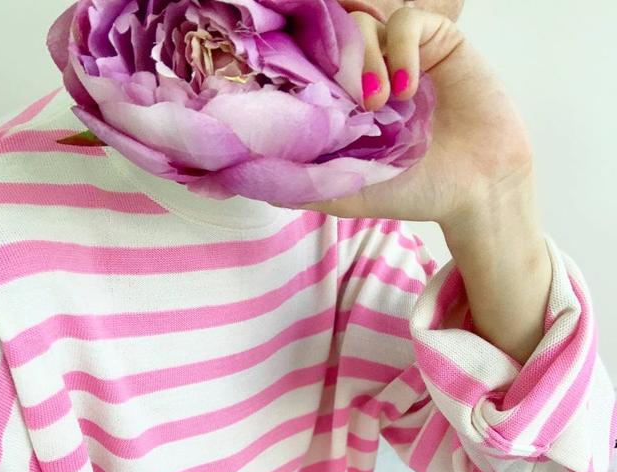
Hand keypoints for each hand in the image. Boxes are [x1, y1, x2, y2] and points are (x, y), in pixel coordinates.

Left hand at [280, 0, 533, 226]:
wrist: (477, 190)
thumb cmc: (416, 192)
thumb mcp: (350, 194)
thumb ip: (305, 184)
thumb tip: (251, 177)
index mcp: (345, 106)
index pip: (309, 70)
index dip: (297, 69)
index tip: (288, 84)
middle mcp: (370, 76)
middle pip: (331, 40)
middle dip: (332, 64)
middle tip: (348, 100)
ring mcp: (402, 57)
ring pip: (364, 26)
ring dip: (366, 59)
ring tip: (380, 102)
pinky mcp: (439, 43)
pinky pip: (408, 22)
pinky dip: (400, 48)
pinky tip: (407, 86)